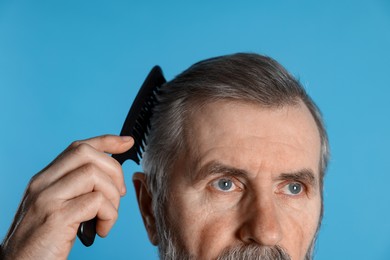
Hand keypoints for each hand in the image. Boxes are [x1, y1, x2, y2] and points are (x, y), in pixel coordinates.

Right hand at [0, 135, 133, 259]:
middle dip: (114, 171)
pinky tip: (102, 230)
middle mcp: (42, 183)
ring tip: (107, 217)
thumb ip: (75, 189)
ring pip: (93, 174)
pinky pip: (96, 202)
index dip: (106, 141)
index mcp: (44, 179)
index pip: (78, 147)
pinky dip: (109, 215)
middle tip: (119, 195)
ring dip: (112, 197)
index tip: (127, 142)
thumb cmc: (42, 242)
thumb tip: (108, 177)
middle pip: (87, 153)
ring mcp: (47, 198)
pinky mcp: (56, 218)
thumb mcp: (56, 208)